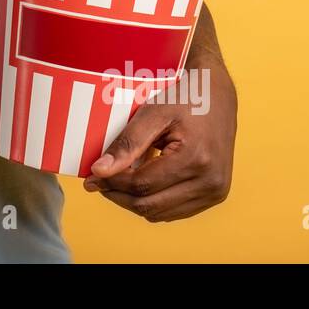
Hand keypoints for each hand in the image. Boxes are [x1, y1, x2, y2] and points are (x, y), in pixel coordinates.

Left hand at [82, 69, 236, 221]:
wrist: (217, 95)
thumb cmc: (185, 98)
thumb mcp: (153, 112)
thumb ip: (127, 143)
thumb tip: (98, 171)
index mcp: (196, 159)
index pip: (142, 185)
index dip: (112, 183)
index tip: (91, 177)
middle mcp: (211, 182)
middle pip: (150, 205)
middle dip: (118, 196)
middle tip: (98, 182)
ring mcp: (215, 192)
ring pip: (160, 213)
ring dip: (133, 201)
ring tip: (118, 181)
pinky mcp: (215, 195)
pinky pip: (174, 211)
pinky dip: (153, 202)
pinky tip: (140, 184)